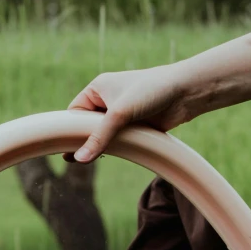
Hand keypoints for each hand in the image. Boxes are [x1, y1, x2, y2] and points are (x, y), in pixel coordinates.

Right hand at [65, 62, 195, 163]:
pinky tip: (109, 157)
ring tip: (88, 161)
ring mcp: (121, 114)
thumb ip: (99, 138)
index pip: (74, 112)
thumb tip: (79, 159)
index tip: (65, 148)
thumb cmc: (151, 91)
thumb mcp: (120, 114)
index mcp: (97, 88)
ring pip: (102, 135)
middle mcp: (107, 100)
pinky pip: (118, 140)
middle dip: (83, 141)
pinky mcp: (134, 126)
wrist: (185, 92)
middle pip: (87, 126)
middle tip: (73, 160)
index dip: (69, 129)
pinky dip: (114, 148)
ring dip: (100, 146)